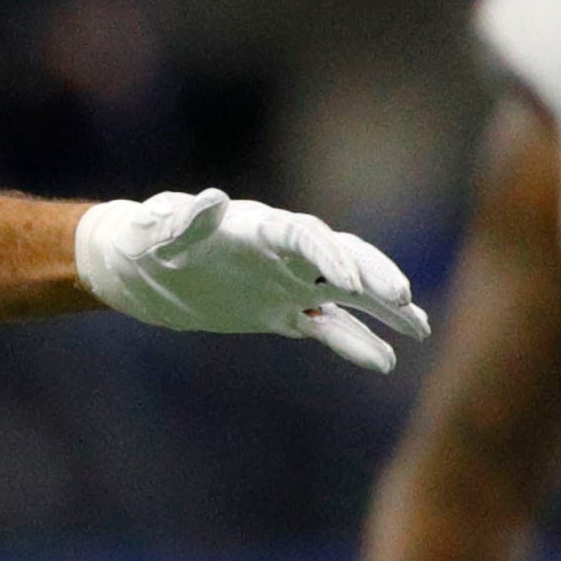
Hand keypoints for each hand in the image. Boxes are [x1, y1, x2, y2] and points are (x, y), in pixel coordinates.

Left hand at [73, 187, 428, 371]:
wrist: (140, 268)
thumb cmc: (143, 241)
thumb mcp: (153, 231)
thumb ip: (181, 220)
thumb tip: (209, 199)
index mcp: (260, 228)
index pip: (306, 237)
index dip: (328, 255)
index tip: (347, 281)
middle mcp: (286, 253)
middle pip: (342, 259)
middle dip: (373, 276)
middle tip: (402, 300)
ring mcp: (289, 282)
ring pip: (348, 294)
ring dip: (383, 310)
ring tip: (421, 329)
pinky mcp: (282, 312)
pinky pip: (326, 328)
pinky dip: (354, 342)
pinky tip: (385, 360)